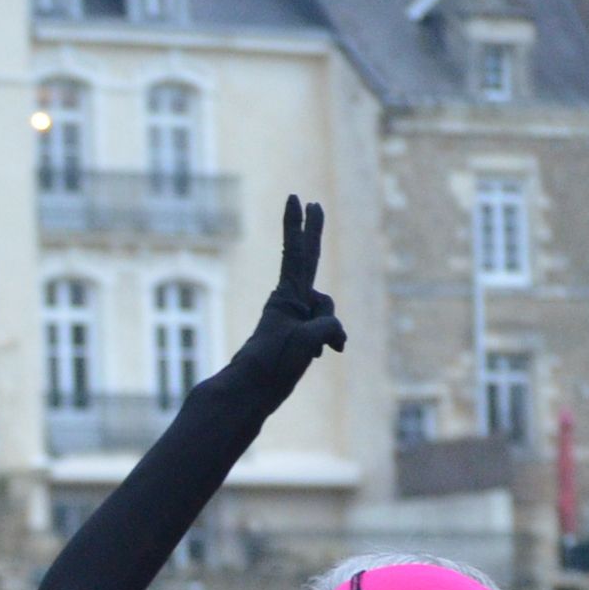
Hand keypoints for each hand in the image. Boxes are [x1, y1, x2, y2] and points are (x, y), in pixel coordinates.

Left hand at [230, 196, 344, 375]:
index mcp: (287, 295)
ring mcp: (296, 316)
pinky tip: (321, 357)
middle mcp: (291, 300)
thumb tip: (336, 338)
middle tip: (312, 203)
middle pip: (308, 259)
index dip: (297, 225)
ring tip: (309, 352)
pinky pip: (327, 332)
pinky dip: (329, 343)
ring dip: (328, 332)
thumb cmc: (273, 363)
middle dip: (312, 232)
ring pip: (328, 311)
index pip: (295, 252)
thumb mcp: (307, 340)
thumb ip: (329, 326)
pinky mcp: (300, 334)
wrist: (252, 391)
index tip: (296, 198)